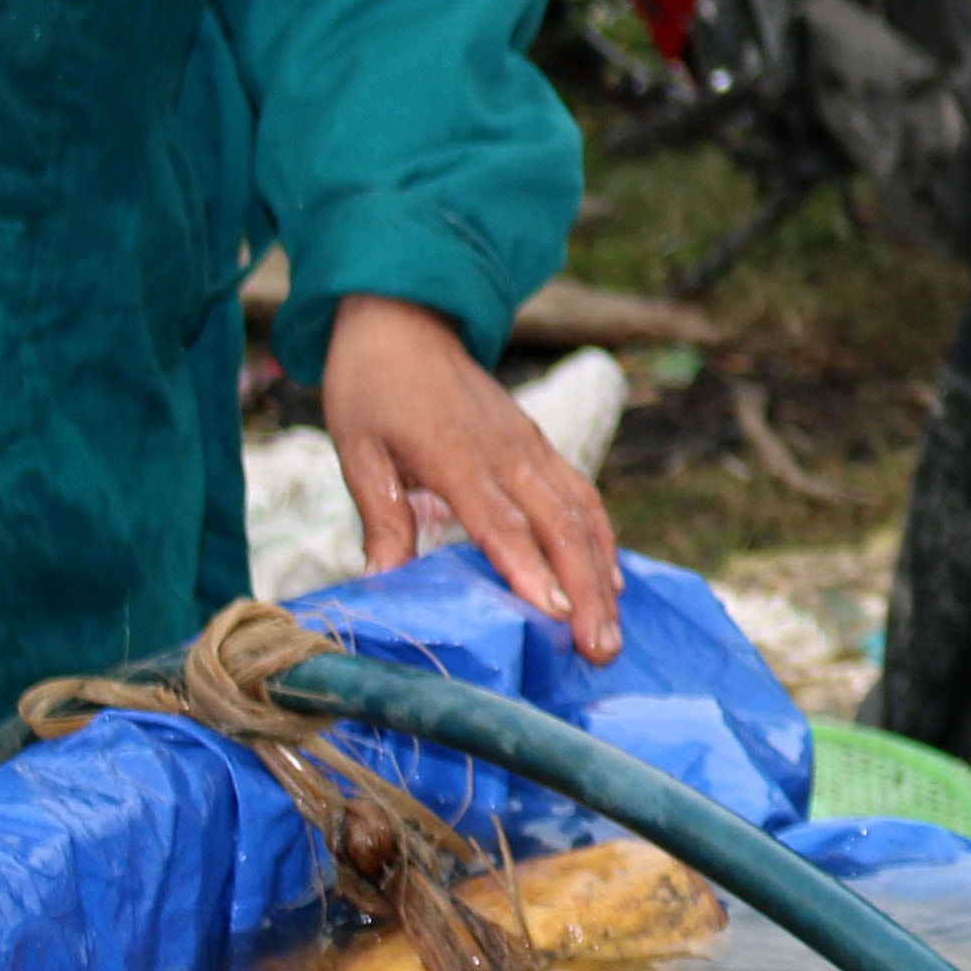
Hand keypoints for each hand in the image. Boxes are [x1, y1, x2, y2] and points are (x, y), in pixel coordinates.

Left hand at [320, 295, 625, 660]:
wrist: (405, 320)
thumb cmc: (371, 387)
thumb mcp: (358, 451)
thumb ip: (381, 517)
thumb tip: (382, 585)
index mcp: (455, 454)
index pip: (499, 520)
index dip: (528, 567)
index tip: (553, 613)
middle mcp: (506, 451)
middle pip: (559, 525)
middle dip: (585, 591)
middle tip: (600, 650)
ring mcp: (530, 446)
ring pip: (583, 513)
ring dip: (602, 574)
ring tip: (612, 631)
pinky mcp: (539, 445)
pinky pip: (582, 494)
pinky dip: (602, 539)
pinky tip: (612, 579)